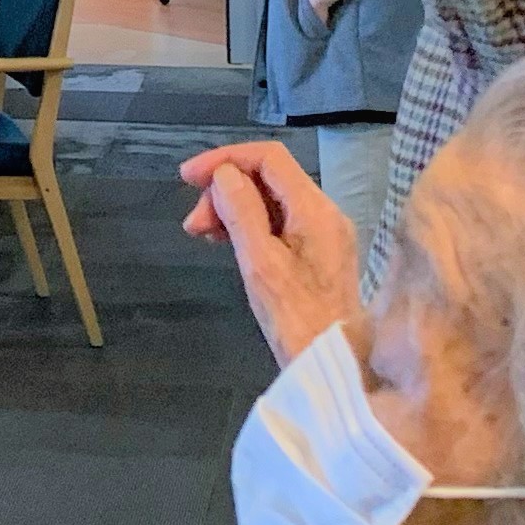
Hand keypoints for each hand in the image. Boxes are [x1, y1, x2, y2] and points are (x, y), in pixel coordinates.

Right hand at [177, 141, 368, 367]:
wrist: (336, 366)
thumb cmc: (296, 319)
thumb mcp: (260, 264)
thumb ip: (242, 212)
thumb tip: (224, 175)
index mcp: (315, 209)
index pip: (269, 158)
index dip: (225, 158)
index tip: (187, 178)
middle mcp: (324, 213)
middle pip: (268, 178)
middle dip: (225, 190)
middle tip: (193, 224)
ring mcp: (323, 234)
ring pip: (271, 202)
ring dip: (232, 209)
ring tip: (202, 235)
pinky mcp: (318, 255)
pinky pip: (279, 224)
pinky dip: (249, 227)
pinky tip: (227, 243)